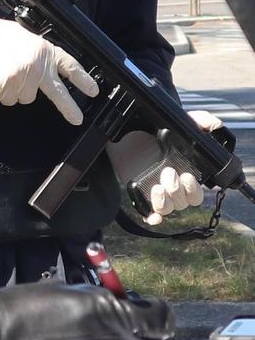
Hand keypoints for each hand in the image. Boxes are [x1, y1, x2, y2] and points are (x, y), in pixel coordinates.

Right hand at [0, 14, 98, 124]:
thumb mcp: (22, 37)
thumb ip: (36, 54)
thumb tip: (40, 69)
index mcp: (44, 49)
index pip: (69, 65)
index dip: (82, 79)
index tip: (93, 90)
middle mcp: (39, 65)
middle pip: (58, 92)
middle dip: (68, 108)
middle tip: (77, 119)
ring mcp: (25, 78)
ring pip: (26, 98)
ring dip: (15, 90)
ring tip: (2, 72)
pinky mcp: (10, 89)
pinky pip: (9, 100)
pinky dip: (1, 93)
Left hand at [107, 110, 221, 224]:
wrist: (126, 136)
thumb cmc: (154, 132)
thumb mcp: (177, 123)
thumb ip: (198, 121)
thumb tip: (213, 124)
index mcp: (185, 175)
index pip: (196, 193)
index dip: (193, 189)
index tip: (187, 176)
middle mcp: (173, 187)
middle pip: (183, 202)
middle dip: (178, 190)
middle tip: (168, 173)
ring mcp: (158, 193)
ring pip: (168, 209)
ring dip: (164, 202)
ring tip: (157, 186)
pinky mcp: (141, 196)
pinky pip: (150, 215)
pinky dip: (152, 218)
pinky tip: (152, 215)